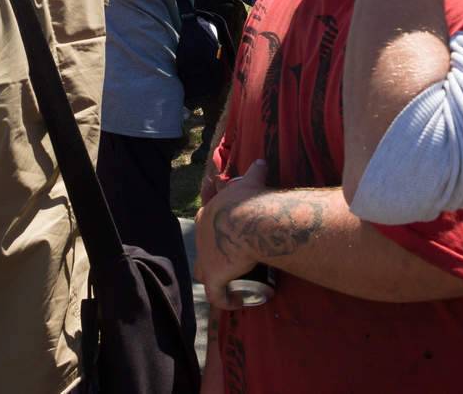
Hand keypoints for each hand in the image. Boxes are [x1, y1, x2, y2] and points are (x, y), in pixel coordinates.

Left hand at [194, 160, 270, 310]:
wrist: (251, 220)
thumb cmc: (251, 201)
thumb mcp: (251, 182)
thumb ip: (255, 171)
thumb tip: (261, 161)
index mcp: (206, 215)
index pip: (207, 227)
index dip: (219, 235)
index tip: (236, 241)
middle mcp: (200, 236)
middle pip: (203, 250)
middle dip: (216, 257)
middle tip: (237, 262)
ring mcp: (205, 258)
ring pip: (204, 272)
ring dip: (216, 278)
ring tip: (235, 282)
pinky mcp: (214, 276)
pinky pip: (217, 295)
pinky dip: (226, 300)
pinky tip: (239, 302)